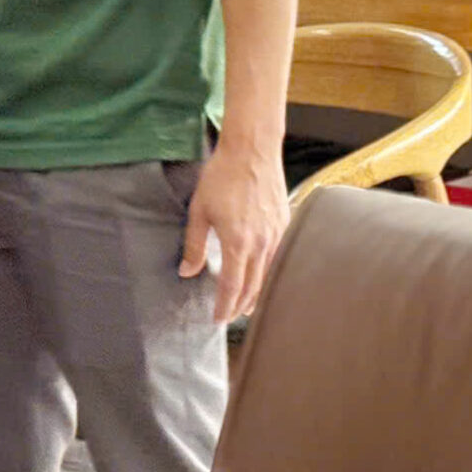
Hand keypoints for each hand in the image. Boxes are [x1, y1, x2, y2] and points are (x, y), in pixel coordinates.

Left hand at [181, 136, 289, 323]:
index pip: (232, 286)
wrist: (252, 151)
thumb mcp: (199, 211)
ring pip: (268, 275)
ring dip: (256, 293)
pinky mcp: (284, 225)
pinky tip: (261, 276)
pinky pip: (277, 258)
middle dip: (240, 306)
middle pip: (252, 287)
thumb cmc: (221, 177)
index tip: (217, 319)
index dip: (224, 306)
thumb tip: (187, 271)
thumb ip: (193, 244)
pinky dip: (268, 273)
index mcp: (238, 242)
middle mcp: (261, 244)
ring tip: (246, 305)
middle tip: (230, 317)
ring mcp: (276, 235)